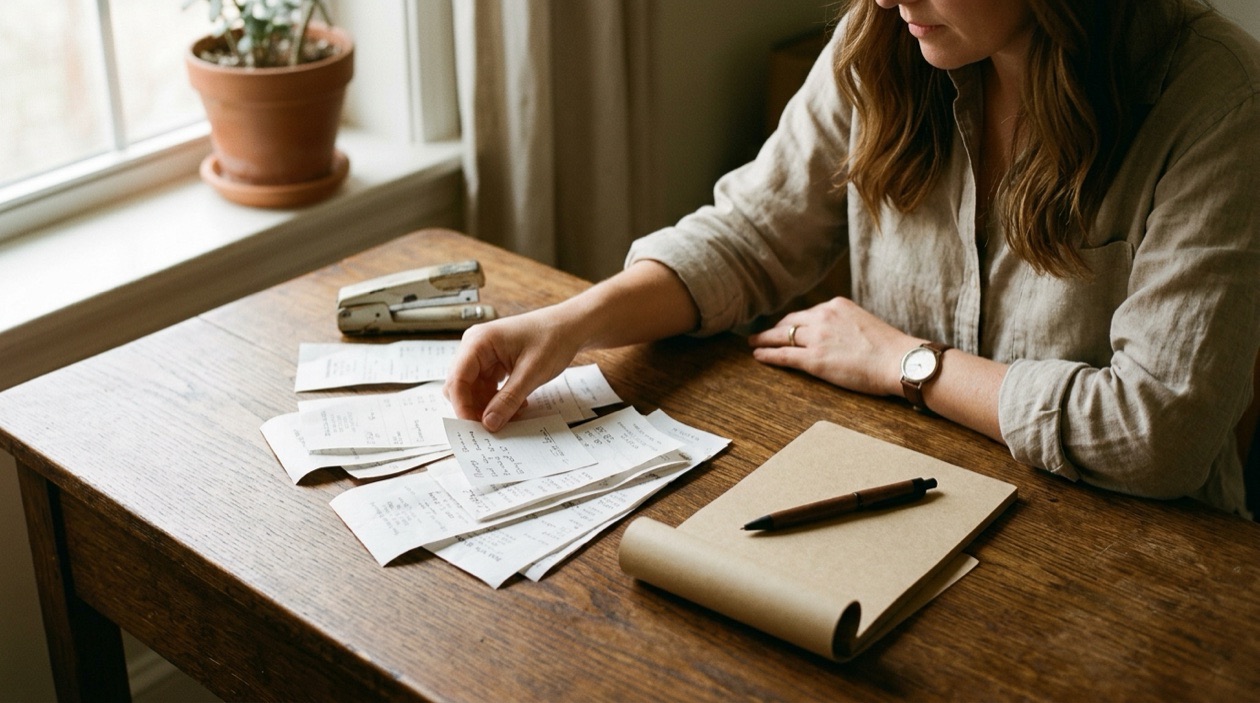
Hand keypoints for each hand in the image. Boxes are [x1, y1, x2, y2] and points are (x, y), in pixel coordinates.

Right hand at [443, 307, 583, 430]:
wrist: (570, 326)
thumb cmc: (552, 339)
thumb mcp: (531, 373)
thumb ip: (508, 400)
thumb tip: (488, 424)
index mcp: (478, 342)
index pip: (457, 380)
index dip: (462, 407)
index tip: (476, 429)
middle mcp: (474, 346)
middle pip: (461, 386)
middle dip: (476, 408)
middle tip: (496, 425)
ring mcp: (483, 354)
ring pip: (473, 390)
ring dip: (489, 406)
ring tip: (515, 413)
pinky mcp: (493, 362)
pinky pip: (486, 387)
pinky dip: (498, 399)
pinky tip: (517, 404)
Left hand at [747, 297, 917, 397]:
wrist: (898, 360)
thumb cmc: (890, 348)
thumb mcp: (864, 323)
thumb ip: (846, 324)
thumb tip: (839, 335)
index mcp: (836, 305)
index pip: (807, 313)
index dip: (793, 322)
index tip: (786, 326)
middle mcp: (823, 317)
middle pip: (790, 322)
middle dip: (776, 329)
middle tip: (763, 334)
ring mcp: (817, 338)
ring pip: (782, 336)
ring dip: (764, 339)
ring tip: (753, 343)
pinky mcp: (814, 359)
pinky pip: (783, 355)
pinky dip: (767, 354)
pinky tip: (757, 355)